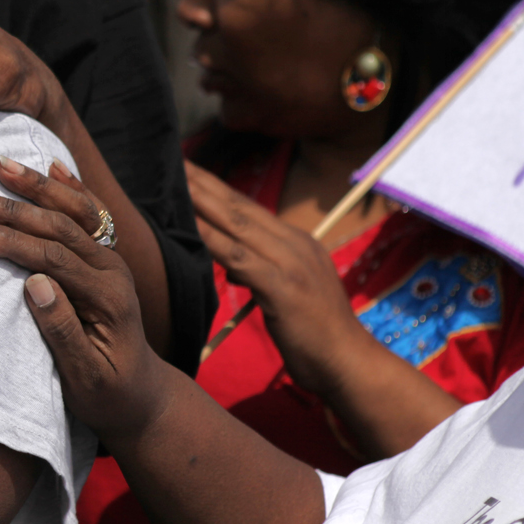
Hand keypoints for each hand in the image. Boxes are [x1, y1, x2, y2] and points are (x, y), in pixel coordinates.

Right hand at [0, 160, 169, 438]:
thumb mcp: (85, 377)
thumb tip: (34, 284)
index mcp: (107, 298)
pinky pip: (90, 215)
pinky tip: (51, 167)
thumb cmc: (107, 395)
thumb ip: (62, 331)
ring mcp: (112, 262)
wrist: (142, 397)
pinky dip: (69, 188)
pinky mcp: (106, 260)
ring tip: (0, 164)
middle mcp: (113, 272)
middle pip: (59, 228)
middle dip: (12, 210)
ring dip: (35, 189)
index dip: (11, 243)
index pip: (53, 259)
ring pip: (73, 214)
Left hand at [185, 161, 371, 397]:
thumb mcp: (286, 292)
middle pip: (240, 207)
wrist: (349, 362)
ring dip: (204, 202)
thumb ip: (260, 271)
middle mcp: (295, 244)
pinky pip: (241, 258)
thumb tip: (231, 261)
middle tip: (175, 161)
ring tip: (177, 182)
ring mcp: (291, 264)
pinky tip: (192, 228)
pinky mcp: (284, 288)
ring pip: (238, 225)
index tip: (189, 169)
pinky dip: (214, 240)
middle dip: (205, 183)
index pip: (248, 208)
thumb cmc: (315, 334)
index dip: (217, 188)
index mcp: (297, 243)